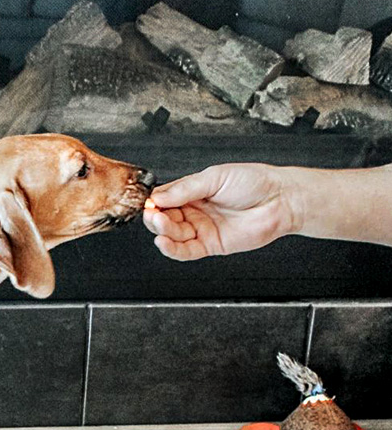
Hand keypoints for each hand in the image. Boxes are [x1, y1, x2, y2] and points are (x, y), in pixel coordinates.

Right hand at [143, 164, 298, 260]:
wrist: (280, 199)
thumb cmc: (255, 183)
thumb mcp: (215, 177)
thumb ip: (185, 188)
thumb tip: (158, 197)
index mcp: (194, 192)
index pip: (164, 199)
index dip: (154, 202)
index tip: (149, 202)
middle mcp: (195, 212)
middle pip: (164, 219)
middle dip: (156, 217)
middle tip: (153, 213)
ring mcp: (202, 229)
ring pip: (173, 235)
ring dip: (162, 231)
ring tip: (160, 222)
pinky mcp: (210, 245)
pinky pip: (185, 252)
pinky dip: (171, 249)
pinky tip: (163, 242)